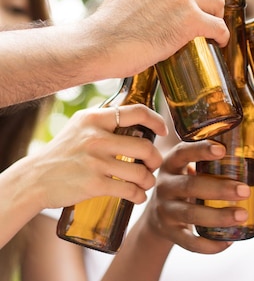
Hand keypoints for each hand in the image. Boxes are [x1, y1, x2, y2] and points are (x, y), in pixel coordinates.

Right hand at [29, 104, 164, 208]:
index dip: (157, 121)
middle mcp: (96, 137)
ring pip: (141, 172)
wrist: (34, 179)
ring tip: (146, 182)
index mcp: (95, 118)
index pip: (137, 112)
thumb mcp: (80, 126)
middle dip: (156, 159)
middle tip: (153, 165)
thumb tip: (136, 118)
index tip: (163, 131)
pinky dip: (139, 196)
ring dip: (149, 180)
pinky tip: (139, 196)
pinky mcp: (94, 184)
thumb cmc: (61, 152)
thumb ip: (104, 121)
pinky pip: (129, 190)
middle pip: (145, 147)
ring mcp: (95, 161)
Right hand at [86, 0, 229, 78]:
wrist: (100, 44)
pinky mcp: (191, 19)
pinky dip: (222, 36)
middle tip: (202, 17)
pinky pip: (219, 26)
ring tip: (209, 30)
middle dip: (207, 0)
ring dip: (215, 17)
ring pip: (218, 2)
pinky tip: (218, 42)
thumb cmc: (113, 23)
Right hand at [141, 141, 250, 253]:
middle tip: (245, 190)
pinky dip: (209, 244)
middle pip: (190, 185)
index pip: (183, 152)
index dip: (200, 150)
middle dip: (219, 188)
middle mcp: (165, 185)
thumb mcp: (196, 170)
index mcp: (173, 164)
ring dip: (218, 216)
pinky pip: (189, 242)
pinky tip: (228, 242)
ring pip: (190, 214)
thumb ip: (225, 165)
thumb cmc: (188, 185)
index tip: (222, 150)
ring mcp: (165, 210)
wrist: (157, 217)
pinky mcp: (169, 232)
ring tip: (242, 216)